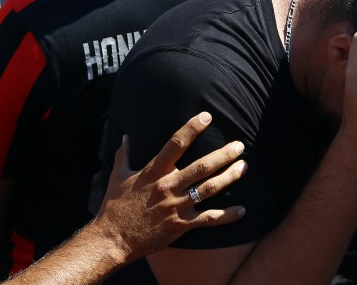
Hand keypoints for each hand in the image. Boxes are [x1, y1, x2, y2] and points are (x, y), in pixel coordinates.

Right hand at [95, 112, 246, 262]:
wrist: (112, 239)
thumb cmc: (114, 206)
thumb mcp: (117, 176)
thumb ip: (124, 154)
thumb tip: (126, 136)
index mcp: (153, 171)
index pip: (175, 144)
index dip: (192, 128)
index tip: (207, 116)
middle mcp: (168, 186)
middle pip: (202, 167)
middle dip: (223, 154)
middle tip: (240, 145)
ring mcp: (176, 207)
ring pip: (209, 189)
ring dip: (229, 177)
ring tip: (244, 167)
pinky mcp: (181, 226)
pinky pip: (209, 219)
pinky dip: (227, 215)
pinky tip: (242, 209)